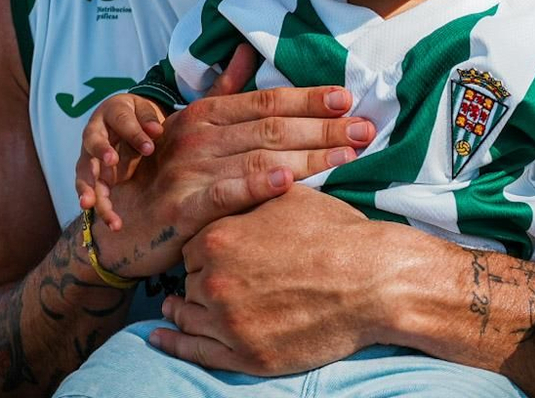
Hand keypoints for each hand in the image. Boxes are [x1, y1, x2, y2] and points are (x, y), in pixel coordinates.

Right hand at [74, 92, 166, 230]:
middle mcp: (94, 134)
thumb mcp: (143, 109)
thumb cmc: (135, 115)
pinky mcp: (93, 176)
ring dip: (87, 187)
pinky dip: (99, 206)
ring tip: (89, 203)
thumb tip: (156, 131)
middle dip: (100, 151)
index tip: (149, 147)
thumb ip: (148, 119)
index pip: (121, 120)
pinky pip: (92, 191)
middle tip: (111, 160)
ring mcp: (90, 156)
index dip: (134, 133)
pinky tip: (111, 222)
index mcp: (109, 112)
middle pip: (92, 143)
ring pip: (85, 172)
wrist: (123, 122)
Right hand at [87, 45, 372, 280]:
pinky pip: (226, 193)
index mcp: (203, 113)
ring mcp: (190, 170)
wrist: (119, 224)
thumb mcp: (187, 125)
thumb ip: (221, 88)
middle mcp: (198, 136)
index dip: (308, 98)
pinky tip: (289, 180)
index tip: (347, 99)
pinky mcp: (184, 207)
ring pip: (258, 156)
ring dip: (308, 155)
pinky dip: (258, 184)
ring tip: (347, 156)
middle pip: (271, 126)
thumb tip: (245, 48)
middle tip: (365, 129)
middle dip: (323, 127)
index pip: (266, 100)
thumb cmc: (160, 173)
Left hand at [152, 187, 389, 375]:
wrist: (373, 281)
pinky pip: (196, 352)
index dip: (206, 251)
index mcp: (218, 238)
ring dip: (184, 311)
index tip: (219, 254)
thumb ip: (249, 193)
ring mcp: (228, 322)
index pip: (192, 248)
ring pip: (188, 316)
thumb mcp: (287, 198)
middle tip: (217, 281)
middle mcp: (214, 281)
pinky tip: (161, 340)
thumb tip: (234, 179)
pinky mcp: (247, 355)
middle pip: (189, 282)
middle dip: (200, 280)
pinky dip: (174, 345)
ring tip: (174, 310)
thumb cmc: (335, 235)